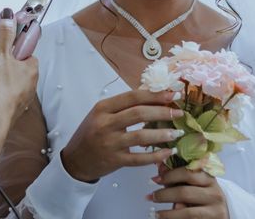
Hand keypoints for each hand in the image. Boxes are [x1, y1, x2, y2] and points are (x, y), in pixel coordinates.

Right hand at [0, 8, 37, 120]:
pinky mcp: (7, 108)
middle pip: (7, 68)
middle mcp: (28, 84)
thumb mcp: (0, 51)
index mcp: (31, 68)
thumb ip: (4, 33)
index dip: (7, 50)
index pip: (22, 51)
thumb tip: (8, 16)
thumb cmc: (1, 87)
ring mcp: (18, 97)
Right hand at [60, 90, 183, 182]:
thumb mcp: (101, 114)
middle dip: (162, 112)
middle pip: (138, 114)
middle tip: (178, 113)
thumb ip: (122, 107)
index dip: (154, 95)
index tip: (173, 94)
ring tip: (177, 132)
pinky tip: (167, 152)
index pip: (132, 97)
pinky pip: (140, 158)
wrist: (75, 159)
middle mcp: (105, 123)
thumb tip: (153, 97)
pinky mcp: (115, 161)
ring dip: (162, 134)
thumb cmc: (91, 132)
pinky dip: (156, 155)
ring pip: (141, 136)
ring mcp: (110, 143)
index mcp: (103, 108)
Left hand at [149, 166, 228, 218]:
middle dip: (164, 195)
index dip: (169, 175)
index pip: (188, 172)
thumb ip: (178, 177)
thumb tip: (160, 167)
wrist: (221, 213)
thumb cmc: (203, 195)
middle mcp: (215, 193)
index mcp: (209, 178)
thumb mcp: (194, 184)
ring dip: (168, 213)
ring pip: (187, 212)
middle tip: (152, 197)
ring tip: (155, 213)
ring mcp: (216, 210)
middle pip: (184, 193)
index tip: (155, 179)